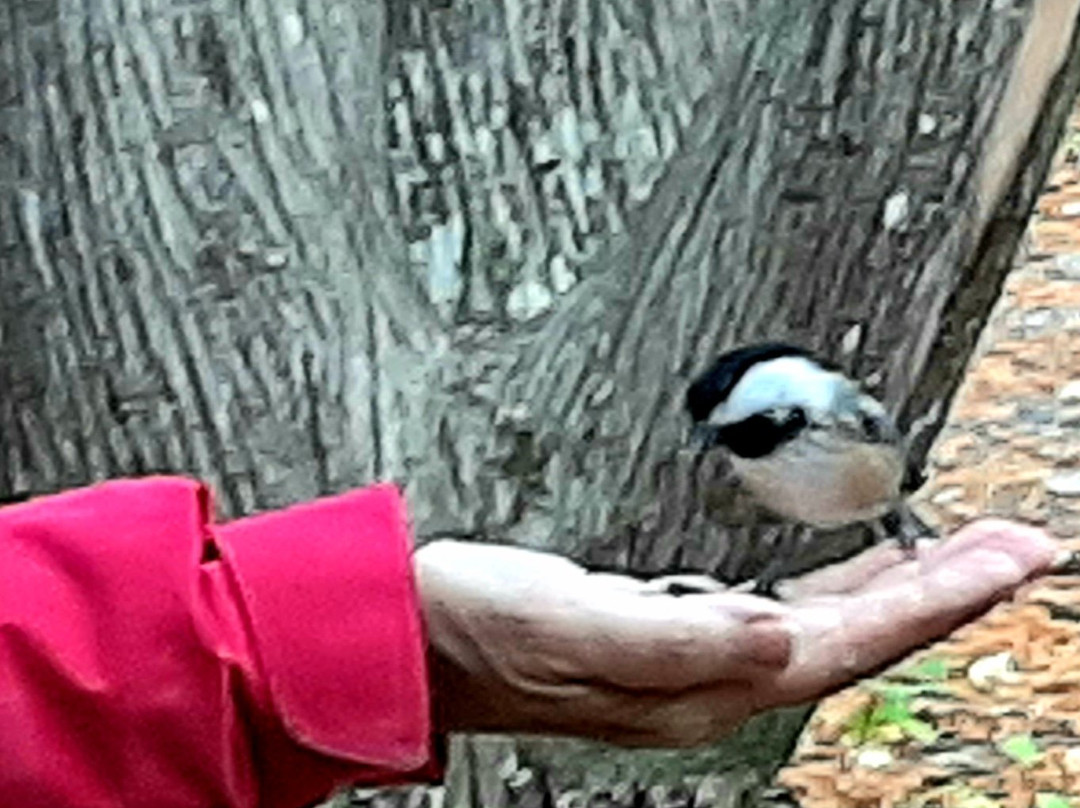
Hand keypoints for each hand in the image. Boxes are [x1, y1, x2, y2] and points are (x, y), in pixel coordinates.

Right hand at [414, 520, 1056, 747]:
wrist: (423, 633)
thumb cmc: (483, 627)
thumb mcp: (568, 625)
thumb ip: (674, 636)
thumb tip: (781, 634)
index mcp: (696, 680)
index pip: (846, 641)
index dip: (935, 598)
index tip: (1008, 557)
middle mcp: (709, 680)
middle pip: (858, 638)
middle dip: (944, 591)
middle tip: (1016, 548)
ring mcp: (695, 660)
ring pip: (833, 626)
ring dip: (902, 589)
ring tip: (960, 556)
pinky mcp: (677, 632)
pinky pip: (791, 611)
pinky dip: (841, 588)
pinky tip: (854, 573)